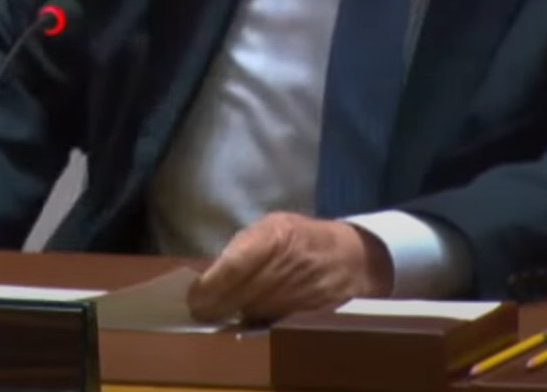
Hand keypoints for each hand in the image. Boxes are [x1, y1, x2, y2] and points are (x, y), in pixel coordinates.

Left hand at [187, 212, 393, 323]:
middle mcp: (286, 265)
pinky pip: (271, 321)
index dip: (208, 287)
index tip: (193, 297)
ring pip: (252, 312)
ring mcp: (298, 291)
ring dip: (233, 314)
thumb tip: (212, 273)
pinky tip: (247, 316)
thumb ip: (244, 246)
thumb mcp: (274, 225)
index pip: (232, 268)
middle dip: (214, 306)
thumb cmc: (304, 237)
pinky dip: (255, 321)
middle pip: (239, 295)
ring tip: (221, 311)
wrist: (353, 259)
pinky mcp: (307, 312)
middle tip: (200, 309)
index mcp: (275, 236)